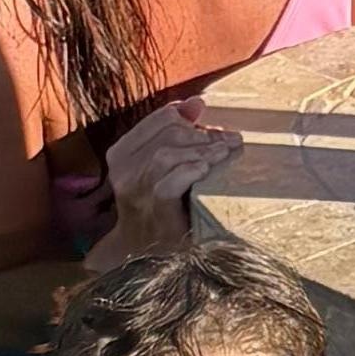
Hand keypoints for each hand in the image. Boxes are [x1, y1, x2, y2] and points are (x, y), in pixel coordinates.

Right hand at [101, 94, 254, 227]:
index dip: (191, 117)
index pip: (160, 118)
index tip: (215, 128)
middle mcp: (124, 169)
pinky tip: (207, 170)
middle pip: (168, 134)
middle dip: (203, 134)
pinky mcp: (152, 210)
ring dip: (202, 151)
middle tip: (231, 141)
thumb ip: (174, 134)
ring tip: (226, 153)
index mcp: (123, 152)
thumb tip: (196, 102)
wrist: (143, 253)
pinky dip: (190, 171)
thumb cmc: (157, 206)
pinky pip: (169, 183)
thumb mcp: (161, 167)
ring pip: (167, 155)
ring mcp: (136, 191)